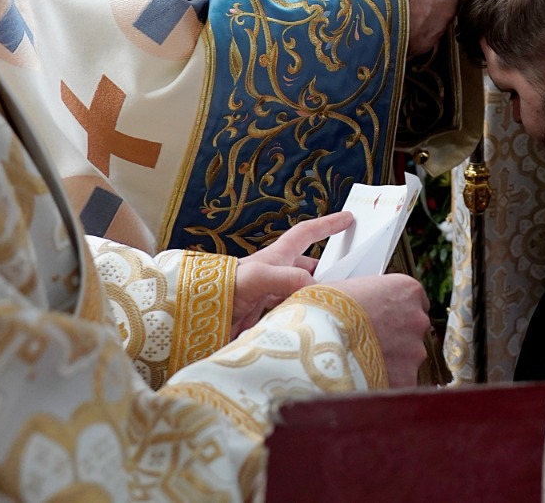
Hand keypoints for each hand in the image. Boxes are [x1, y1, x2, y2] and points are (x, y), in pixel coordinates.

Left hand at [231, 212, 351, 333]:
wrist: (195, 317)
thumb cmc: (222, 289)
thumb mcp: (257, 277)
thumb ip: (288, 278)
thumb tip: (317, 286)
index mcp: (275, 258)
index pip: (306, 234)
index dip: (327, 224)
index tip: (349, 218)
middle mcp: (274, 275)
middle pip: (306, 266)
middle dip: (326, 268)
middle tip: (348, 276)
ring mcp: (269, 297)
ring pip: (300, 291)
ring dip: (315, 295)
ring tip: (334, 304)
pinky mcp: (263, 319)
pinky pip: (290, 313)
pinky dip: (302, 316)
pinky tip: (309, 325)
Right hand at [322, 274, 430, 388]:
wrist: (319, 346)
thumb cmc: (326, 312)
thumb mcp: (338, 289)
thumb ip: (352, 290)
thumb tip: (330, 293)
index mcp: (406, 290)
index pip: (411, 298)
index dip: (394, 308)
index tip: (380, 315)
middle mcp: (417, 319)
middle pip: (412, 328)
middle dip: (395, 335)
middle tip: (369, 340)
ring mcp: (415, 351)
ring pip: (408, 356)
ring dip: (391, 359)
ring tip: (362, 362)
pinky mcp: (406, 379)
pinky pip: (399, 380)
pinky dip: (385, 381)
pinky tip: (364, 378)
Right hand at [387, 0, 463, 54]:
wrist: (368, 11)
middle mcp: (448, 12)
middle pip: (450, 9)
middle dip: (437, 6)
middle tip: (416, 1)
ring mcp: (437, 32)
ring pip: (437, 26)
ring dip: (427, 22)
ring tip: (404, 15)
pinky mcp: (424, 48)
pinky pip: (424, 40)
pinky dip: (415, 36)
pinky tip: (399, 29)